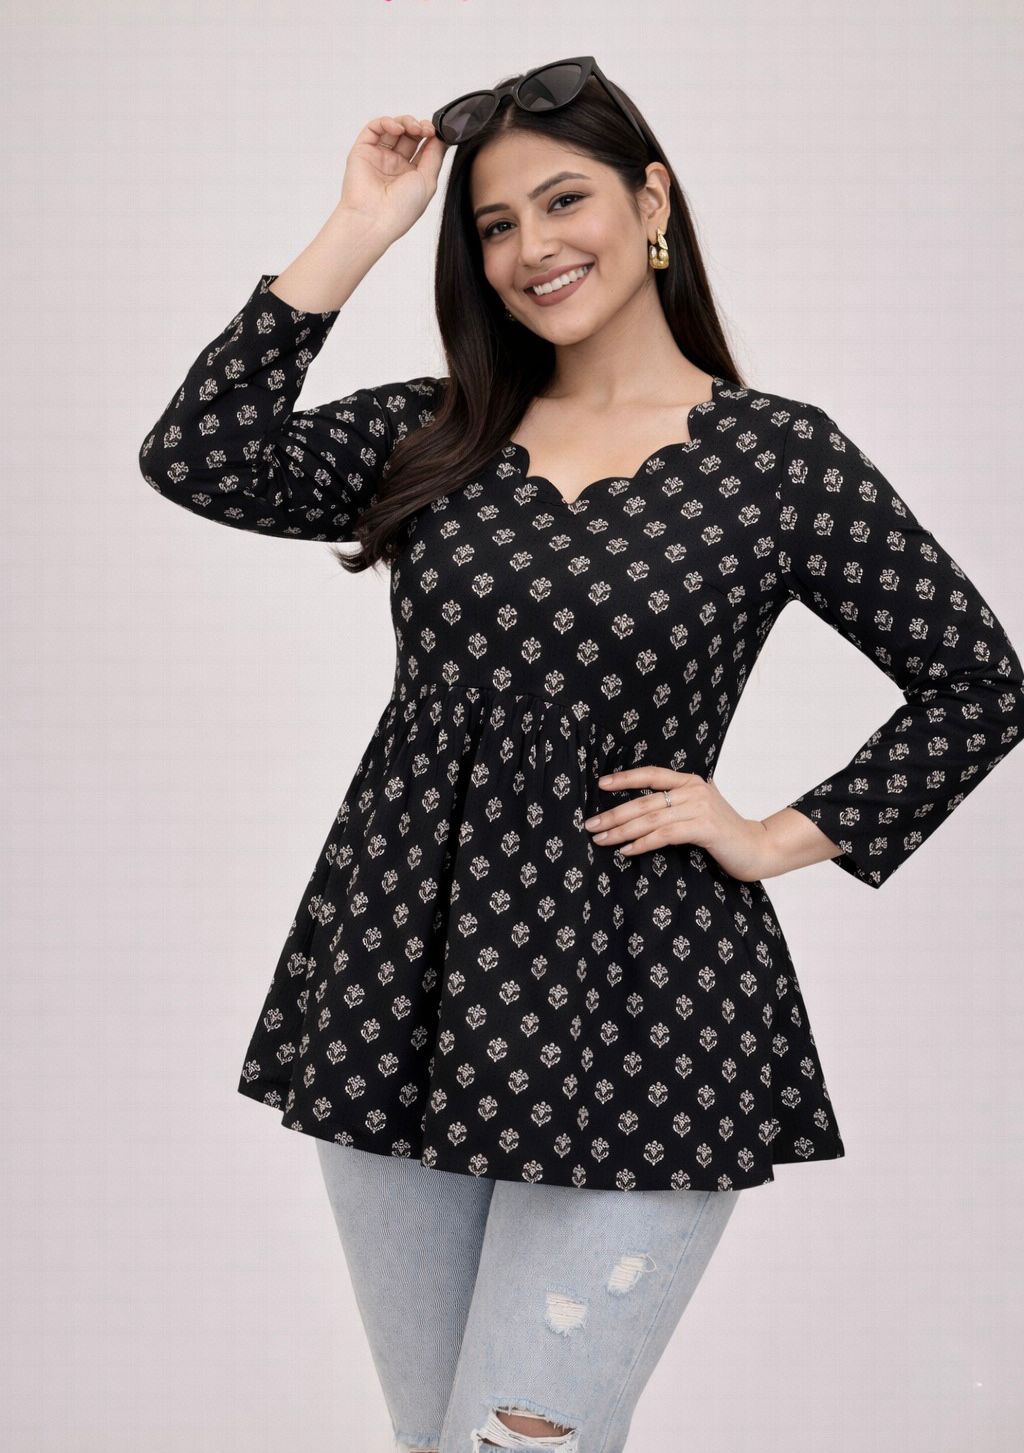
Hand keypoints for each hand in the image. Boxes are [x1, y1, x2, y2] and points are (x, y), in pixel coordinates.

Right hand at [338, 114, 447, 244]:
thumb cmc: (401, 209)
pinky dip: (386, 122)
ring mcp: (378, 157)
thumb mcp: (428, 181)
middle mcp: (394, 165)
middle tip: (426, 129)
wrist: (374, 220)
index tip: (437, 132)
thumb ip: (435, 156)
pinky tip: (397, 129)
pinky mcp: (362, 151)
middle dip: (419, 127)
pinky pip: (374, 128)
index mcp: (411, 175)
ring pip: (392, 129)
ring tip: (414, 128)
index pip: (422, 147)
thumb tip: (441, 136)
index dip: (430, 136)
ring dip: (406, 122)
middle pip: (408, 135)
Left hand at [583, 765, 773, 882]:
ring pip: (650, 819)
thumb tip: (641, 808)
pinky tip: (626, 850)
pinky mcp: (704, 828)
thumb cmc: (723, 833)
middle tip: (590, 824)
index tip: (600, 785)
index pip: (651, 774)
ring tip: (601, 839)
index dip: (625, 778)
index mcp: (690, 781)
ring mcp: (700, 808)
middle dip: (613, 814)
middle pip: (644, 801)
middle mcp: (694, 790)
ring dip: (621, 831)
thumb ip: (677, 803)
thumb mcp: (699, 810)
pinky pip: (664, 835)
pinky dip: (642, 843)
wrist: (757, 848)